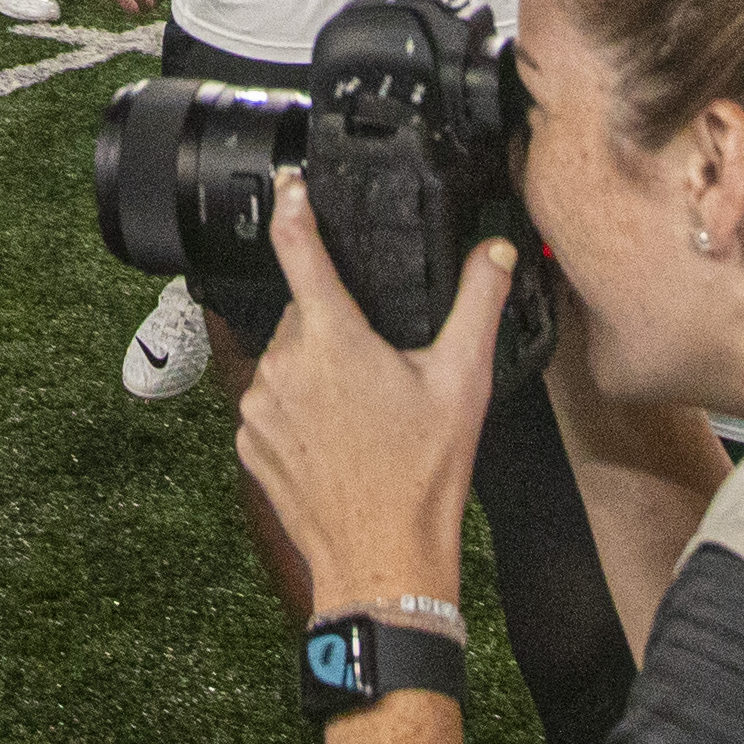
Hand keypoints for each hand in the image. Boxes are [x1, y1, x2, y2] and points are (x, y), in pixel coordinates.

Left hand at [234, 176, 501, 622]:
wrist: (381, 561)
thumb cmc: (422, 478)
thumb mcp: (463, 381)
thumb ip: (478, 303)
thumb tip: (494, 254)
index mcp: (331, 337)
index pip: (299, 247)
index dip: (294, 205)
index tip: (290, 182)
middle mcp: (283, 364)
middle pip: (303, 314)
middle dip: (335, 327)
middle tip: (379, 369)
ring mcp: (260, 406)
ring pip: (287, 360)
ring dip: (316, 371)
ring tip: (363, 415)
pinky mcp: (249, 443)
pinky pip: (271, 404)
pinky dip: (298, 411)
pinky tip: (337, 440)